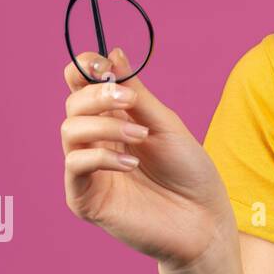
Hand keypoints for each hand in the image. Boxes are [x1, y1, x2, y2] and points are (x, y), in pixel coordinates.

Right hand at [60, 47, 237, 273]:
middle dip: (96, 95)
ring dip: (105, 125)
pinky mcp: (85, 198)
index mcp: (114, 121)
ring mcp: (88, 171)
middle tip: (128, 101)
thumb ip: (137, 94)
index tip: (99, 62)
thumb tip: (112, 53)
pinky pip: (76, 166)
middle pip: (73, 104)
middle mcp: (96, 142)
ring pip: (69, 131)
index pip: (82, 87)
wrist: (204, 221)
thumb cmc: (190, 173)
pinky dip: (101, 156)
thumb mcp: (165, 125)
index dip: (84, 69)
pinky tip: (132, 164)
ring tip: (141, 136)